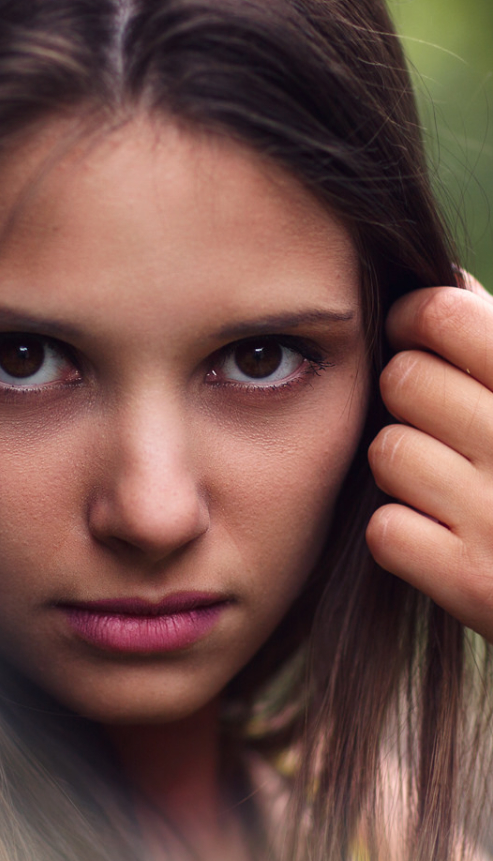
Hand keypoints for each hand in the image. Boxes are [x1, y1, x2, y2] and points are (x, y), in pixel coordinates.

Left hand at [367, 279, 492, 641]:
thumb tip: (443, 279)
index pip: (444, 314)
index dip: (413, 319)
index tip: (413, 334)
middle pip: (402, 380)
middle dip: (409, 399)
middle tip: (440, 425)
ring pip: (388, 452)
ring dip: (405, 469)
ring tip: (448, 486)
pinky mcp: (473, 581)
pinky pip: (386, 528)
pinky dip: (403, 535)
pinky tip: (441, 538)